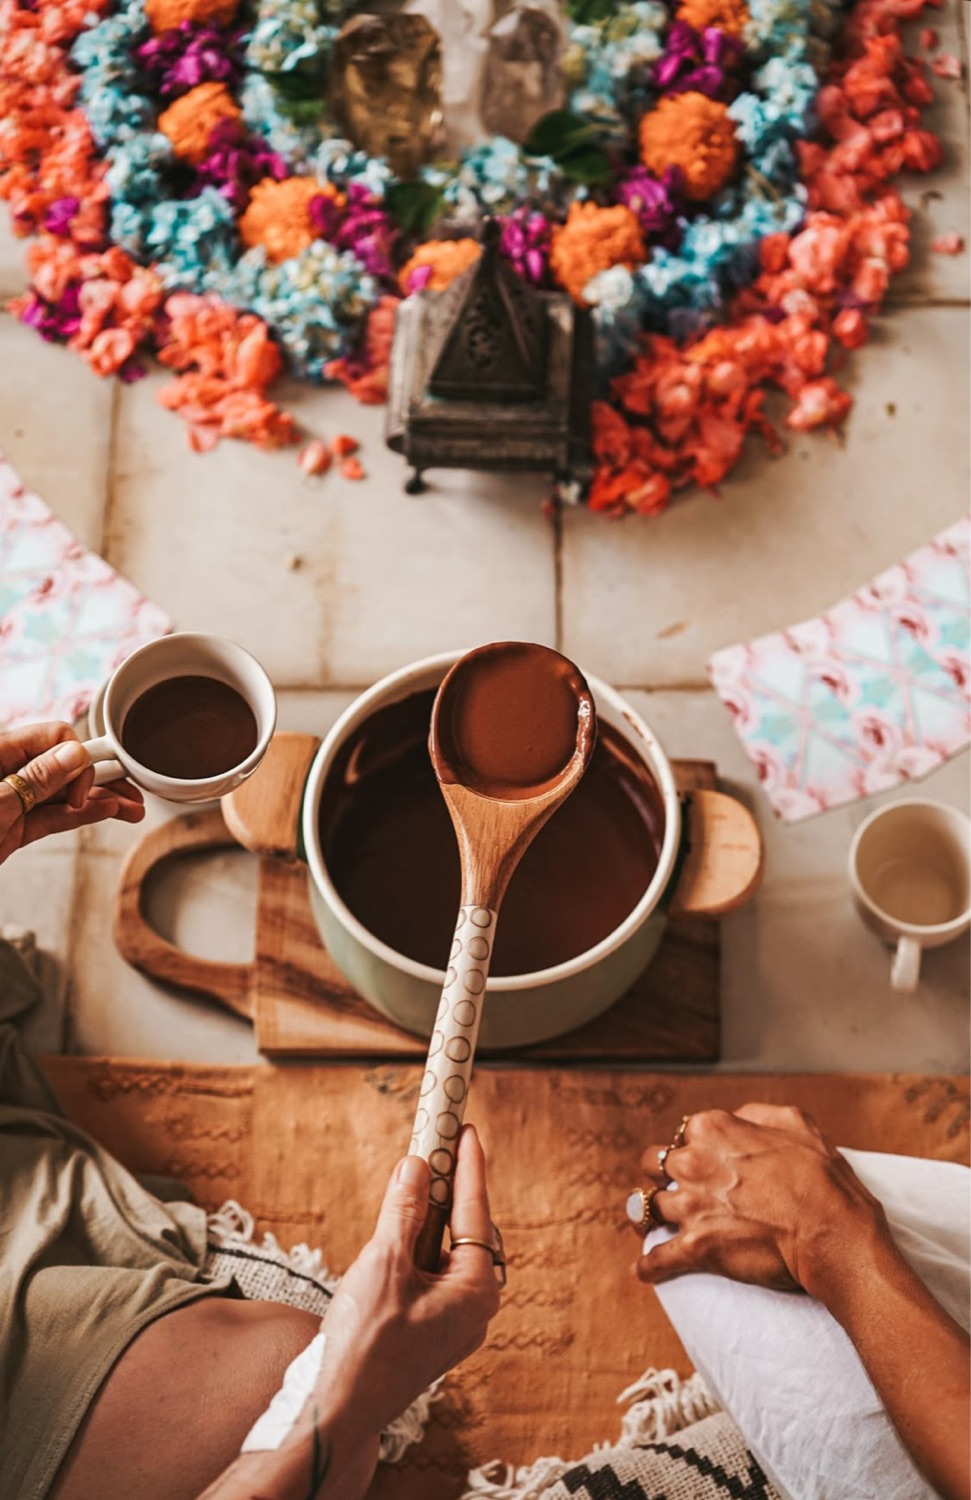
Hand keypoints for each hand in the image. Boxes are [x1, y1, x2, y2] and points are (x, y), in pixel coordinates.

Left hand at [0, 723, 144, 864]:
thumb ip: (36, 777)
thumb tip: (74, 753)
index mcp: (1, 753)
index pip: (54, 738)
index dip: (78, 756)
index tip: (90, 778)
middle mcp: (10, 773)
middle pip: (66, 768)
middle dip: (101, 779)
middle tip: (132, 788)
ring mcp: (15, 801)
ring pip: (65, 796)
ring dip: (100, 801)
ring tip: (132, 809)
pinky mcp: (16, 828)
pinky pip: (54, 817)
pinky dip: (81, 815)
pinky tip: (107, 812)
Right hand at [314, 1126, 501, 1456]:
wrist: (338, 1409)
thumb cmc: (365, 1344)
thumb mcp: (383, 1263)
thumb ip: (402, 1211)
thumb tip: (415, 1166)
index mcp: (476, 1291)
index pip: (475, 1212)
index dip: (468, 1166)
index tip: (465, 1129)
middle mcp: (474, 1307)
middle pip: (465, 1231)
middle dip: (446, 1193)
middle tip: (433, 1150)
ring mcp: (453, 1322)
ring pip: (445, 1253)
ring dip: (425, 1222)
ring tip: (405, 1191)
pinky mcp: (431, 1331)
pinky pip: (431, 1275)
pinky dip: (414, 1250)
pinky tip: (392, 1238)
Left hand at [637, 1104, 889, 1294]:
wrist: (831, 1231)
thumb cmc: (821, 1178)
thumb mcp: (796, 1122)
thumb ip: (757, 1114)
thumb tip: (738, 1119)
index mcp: (711, 1129)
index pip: (681, 1135)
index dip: (690, 1149)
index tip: (699, 1164)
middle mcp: (692, 1163)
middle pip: (652, 1166)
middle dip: (660, 1177)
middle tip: (672, 1189)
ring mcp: (691, 1206)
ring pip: (647, 1209)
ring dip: (649, 1218)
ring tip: (651, 1226)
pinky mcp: (695, 1247)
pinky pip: (656, 1260)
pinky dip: (649, 1267)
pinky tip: (645, 1271)